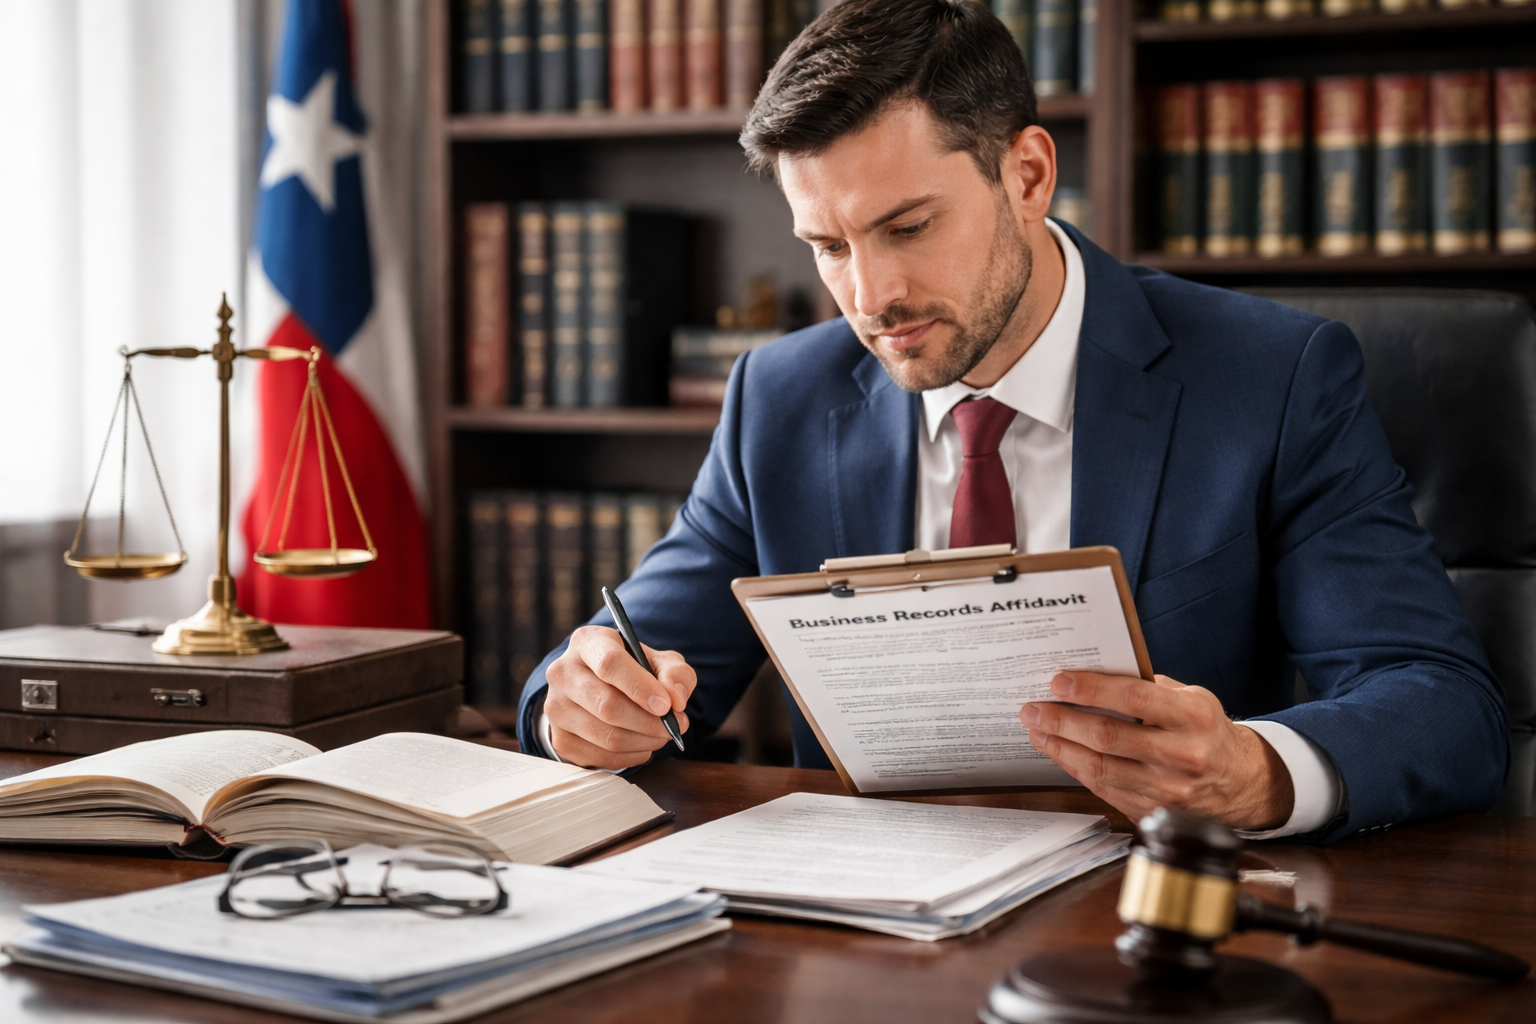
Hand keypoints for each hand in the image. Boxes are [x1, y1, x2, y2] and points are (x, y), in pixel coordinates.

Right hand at [544, 625, 694, 768]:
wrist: (599, 686)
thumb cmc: (632, 670)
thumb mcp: (659, 661)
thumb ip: (675, 673)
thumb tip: (675, 698)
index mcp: (587, 643)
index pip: (609, 664)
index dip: (640, 687)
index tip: (666, 705)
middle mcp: (563, 673)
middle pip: (607, 705)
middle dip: (648, 721)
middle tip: (673, 726)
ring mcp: (556, 708)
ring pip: (606, 735)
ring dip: (644, 741)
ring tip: (661, 734)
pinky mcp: (560, 739)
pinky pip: (601, 757)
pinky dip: (631, 756)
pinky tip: (642, 744)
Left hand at [1019, 672, 1293, 830]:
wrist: (1242, 783)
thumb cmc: (1207, 731)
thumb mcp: (1192, 698)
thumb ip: (1148, 688)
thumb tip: (1091, 675)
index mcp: (1194, 717)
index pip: (1134, 698)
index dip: (1092, 689)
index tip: (1058, 682)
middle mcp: (1182, 755)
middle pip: (1108, 737)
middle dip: (1062, 720)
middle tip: (1032, 709)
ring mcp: (1168, 790)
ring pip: (1100, 767)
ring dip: (1060, 747)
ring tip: (1037, 730)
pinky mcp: (1154, 812)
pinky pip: (1105, 789)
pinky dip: (1076, 769)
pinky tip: (1060, 752)